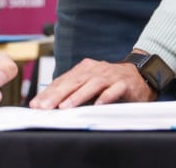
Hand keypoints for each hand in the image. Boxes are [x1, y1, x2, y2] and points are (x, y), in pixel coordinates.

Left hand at [29, 58, 155, 108]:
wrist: (139, 75)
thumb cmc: (110, 82)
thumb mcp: (89, 83)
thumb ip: (72, 90)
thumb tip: (48, 102)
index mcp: (84, 68)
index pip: (63, 80)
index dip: (48, 92)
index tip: (36, 104)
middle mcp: (96, 69)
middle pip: (74, 81)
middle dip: (57, 95)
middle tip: (44, 107)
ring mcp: (111, 75)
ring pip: (92, 84)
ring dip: (78, 96)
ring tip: (66, 106)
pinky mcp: (124, 83)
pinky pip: (114, 90)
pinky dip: (106, 96)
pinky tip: (98, 104)